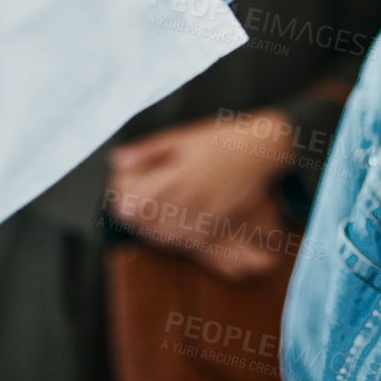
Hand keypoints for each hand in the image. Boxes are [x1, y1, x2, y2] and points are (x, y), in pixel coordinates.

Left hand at [106, 111, 298, 280]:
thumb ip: (148, 150)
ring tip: (150, 220)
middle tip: (133, 209)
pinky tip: (173, 229)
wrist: (261, 149)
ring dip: (154, 232)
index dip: (124, 203)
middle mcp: (190, 202)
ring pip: (168, 238)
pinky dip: (177, 239)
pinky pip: (191, 243)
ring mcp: (206, 217)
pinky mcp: (220, 226)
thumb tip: (118, 159)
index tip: (122, 197)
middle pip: (149, 225)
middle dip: (137, 219)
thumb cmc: (222, 139)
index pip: (136, 206)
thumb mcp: (182, 137)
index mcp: (177, 178)